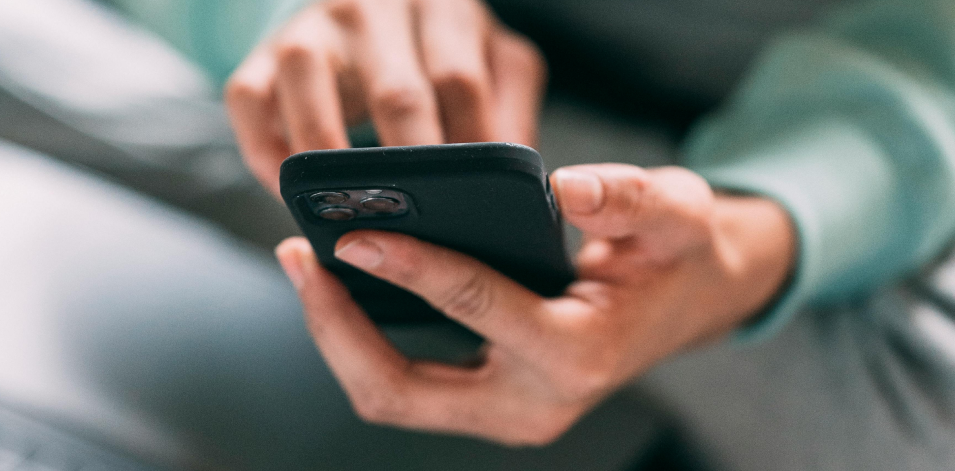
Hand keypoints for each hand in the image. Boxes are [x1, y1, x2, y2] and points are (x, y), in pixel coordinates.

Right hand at [225, 0, 545, 193]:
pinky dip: (266, 152)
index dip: (469, 151)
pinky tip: (291, 192)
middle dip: (409, 171)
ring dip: (329, 161)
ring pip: (310, 85)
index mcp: (442, 6)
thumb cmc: (436, 52)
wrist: (364, 10)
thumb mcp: (490, 62)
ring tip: (349, 216)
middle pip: (396, 92)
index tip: (476, 208)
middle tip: (421, 230)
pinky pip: (249, 100)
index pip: (460, 80)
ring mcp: (313, 26)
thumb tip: (524, 187)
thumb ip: (510, 111)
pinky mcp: (262, 52)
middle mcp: (374, 6)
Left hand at [275, 164, 795, 444]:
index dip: (409, 267)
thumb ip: (631, 198)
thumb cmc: (676, 255)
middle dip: (337, 327)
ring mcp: (505, 414)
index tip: (353, 234)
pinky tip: (345, 286)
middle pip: (401, 390)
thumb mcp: (676, 213)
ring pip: (391, 397)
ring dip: (338, 337)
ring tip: (307, 266)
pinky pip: (404, 386)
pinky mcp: (486, 404)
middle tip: (299, 256)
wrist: (688, 303)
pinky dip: (362, 342)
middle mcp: (532, 404)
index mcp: (577, 355)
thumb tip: (565, 187)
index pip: (474, 306)